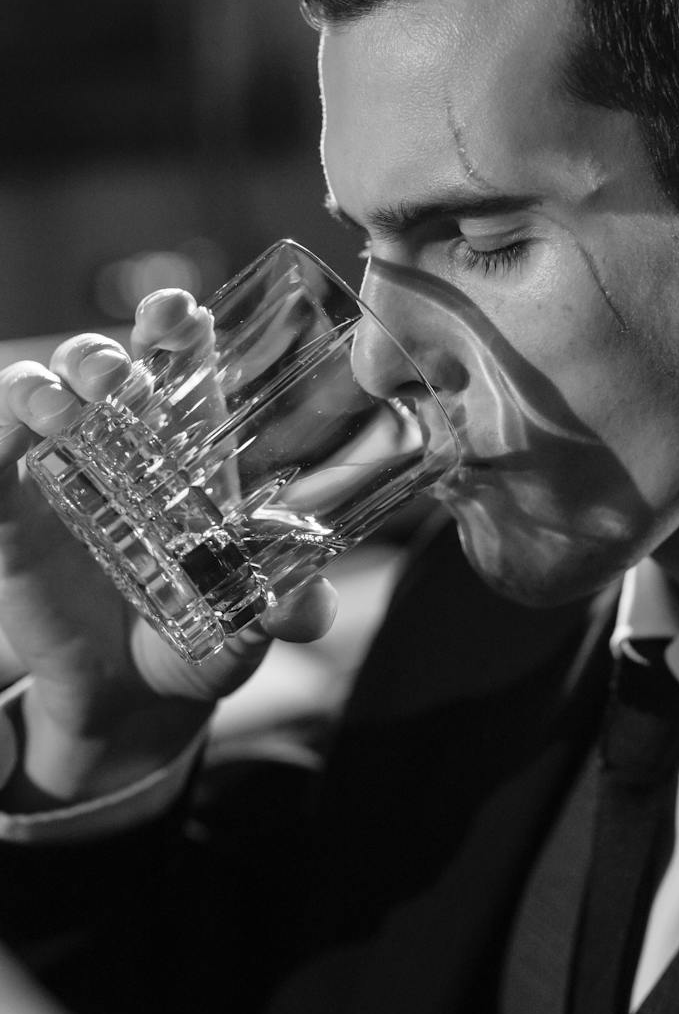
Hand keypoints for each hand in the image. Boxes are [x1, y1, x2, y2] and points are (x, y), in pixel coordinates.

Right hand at [0, 290, 336, 801]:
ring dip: (46, 385)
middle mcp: (119, 444)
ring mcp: (60, 471)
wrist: (130, 699)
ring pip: (39, 391)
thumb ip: (288, 611)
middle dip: (104, 353)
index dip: (173, 322)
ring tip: (65, 411)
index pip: (177, 358)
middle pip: (102, 362)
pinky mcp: (12, 510)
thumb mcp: (252, 624)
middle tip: (119, 379)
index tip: (177, 313)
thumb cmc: (201, 637)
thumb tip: (313, 609)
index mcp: (186, 448)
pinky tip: (16, 432)